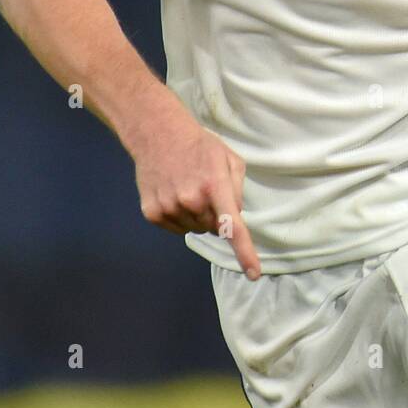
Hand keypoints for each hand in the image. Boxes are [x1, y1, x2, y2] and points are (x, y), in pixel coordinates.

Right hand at [128, 114, 261, 279]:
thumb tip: (236, 217)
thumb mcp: (229, 159)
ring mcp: (170, 208)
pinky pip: (176, 229)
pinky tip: (173, 194)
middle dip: (215, 215)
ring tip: (188, 188)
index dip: (245, 252)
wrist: (158, 134)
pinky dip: (179, 217)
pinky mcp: (153, 214)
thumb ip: (238, 189)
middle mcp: (192, 200)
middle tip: (205, 190)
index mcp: (215, 186)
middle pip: (214, 229)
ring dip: (197, 216)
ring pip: (195, 230)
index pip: (232, 227)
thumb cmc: (200, 146)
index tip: (254, 273)